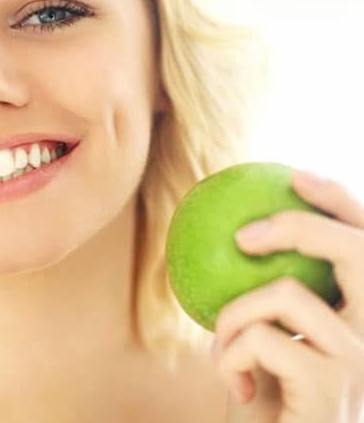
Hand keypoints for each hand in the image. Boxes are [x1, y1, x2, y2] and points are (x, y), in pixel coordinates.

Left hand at [211, 169, 363, 422]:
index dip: (340, 201)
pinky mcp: (333, 386)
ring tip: (223, 351)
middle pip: (357, 250)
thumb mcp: (265, 338)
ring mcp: (363, 360)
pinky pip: (259, 336)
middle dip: (298, 226)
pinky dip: (229, 355)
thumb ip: (266, 298)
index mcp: (363, 316)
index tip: (295, 175)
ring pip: (285, 293)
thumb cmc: (270, 398)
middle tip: (244, 234)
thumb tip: (233, 238)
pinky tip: (238, 386)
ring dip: (234, 316)